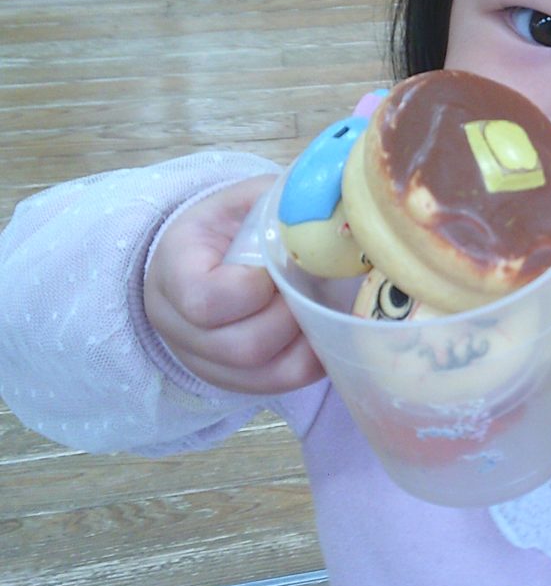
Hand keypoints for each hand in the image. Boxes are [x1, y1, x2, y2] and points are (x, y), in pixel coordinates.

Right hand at [144, 175, 324, 393]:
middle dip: (289, 319)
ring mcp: (201, 360)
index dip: (252, 289)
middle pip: (239, 346)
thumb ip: (282, 202)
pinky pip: (275, 386)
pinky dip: (308, 362)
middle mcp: (177, 325)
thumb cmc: (231, 224)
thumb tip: (341, 202)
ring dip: (303, 343)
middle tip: (311, 290)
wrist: (204, 254)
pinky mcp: (231, 379)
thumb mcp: (248, 199)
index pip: (205, 300)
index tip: (278, 266)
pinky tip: (322, 333)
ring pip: (260, 374)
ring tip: (319, 309)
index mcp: (174, 270)